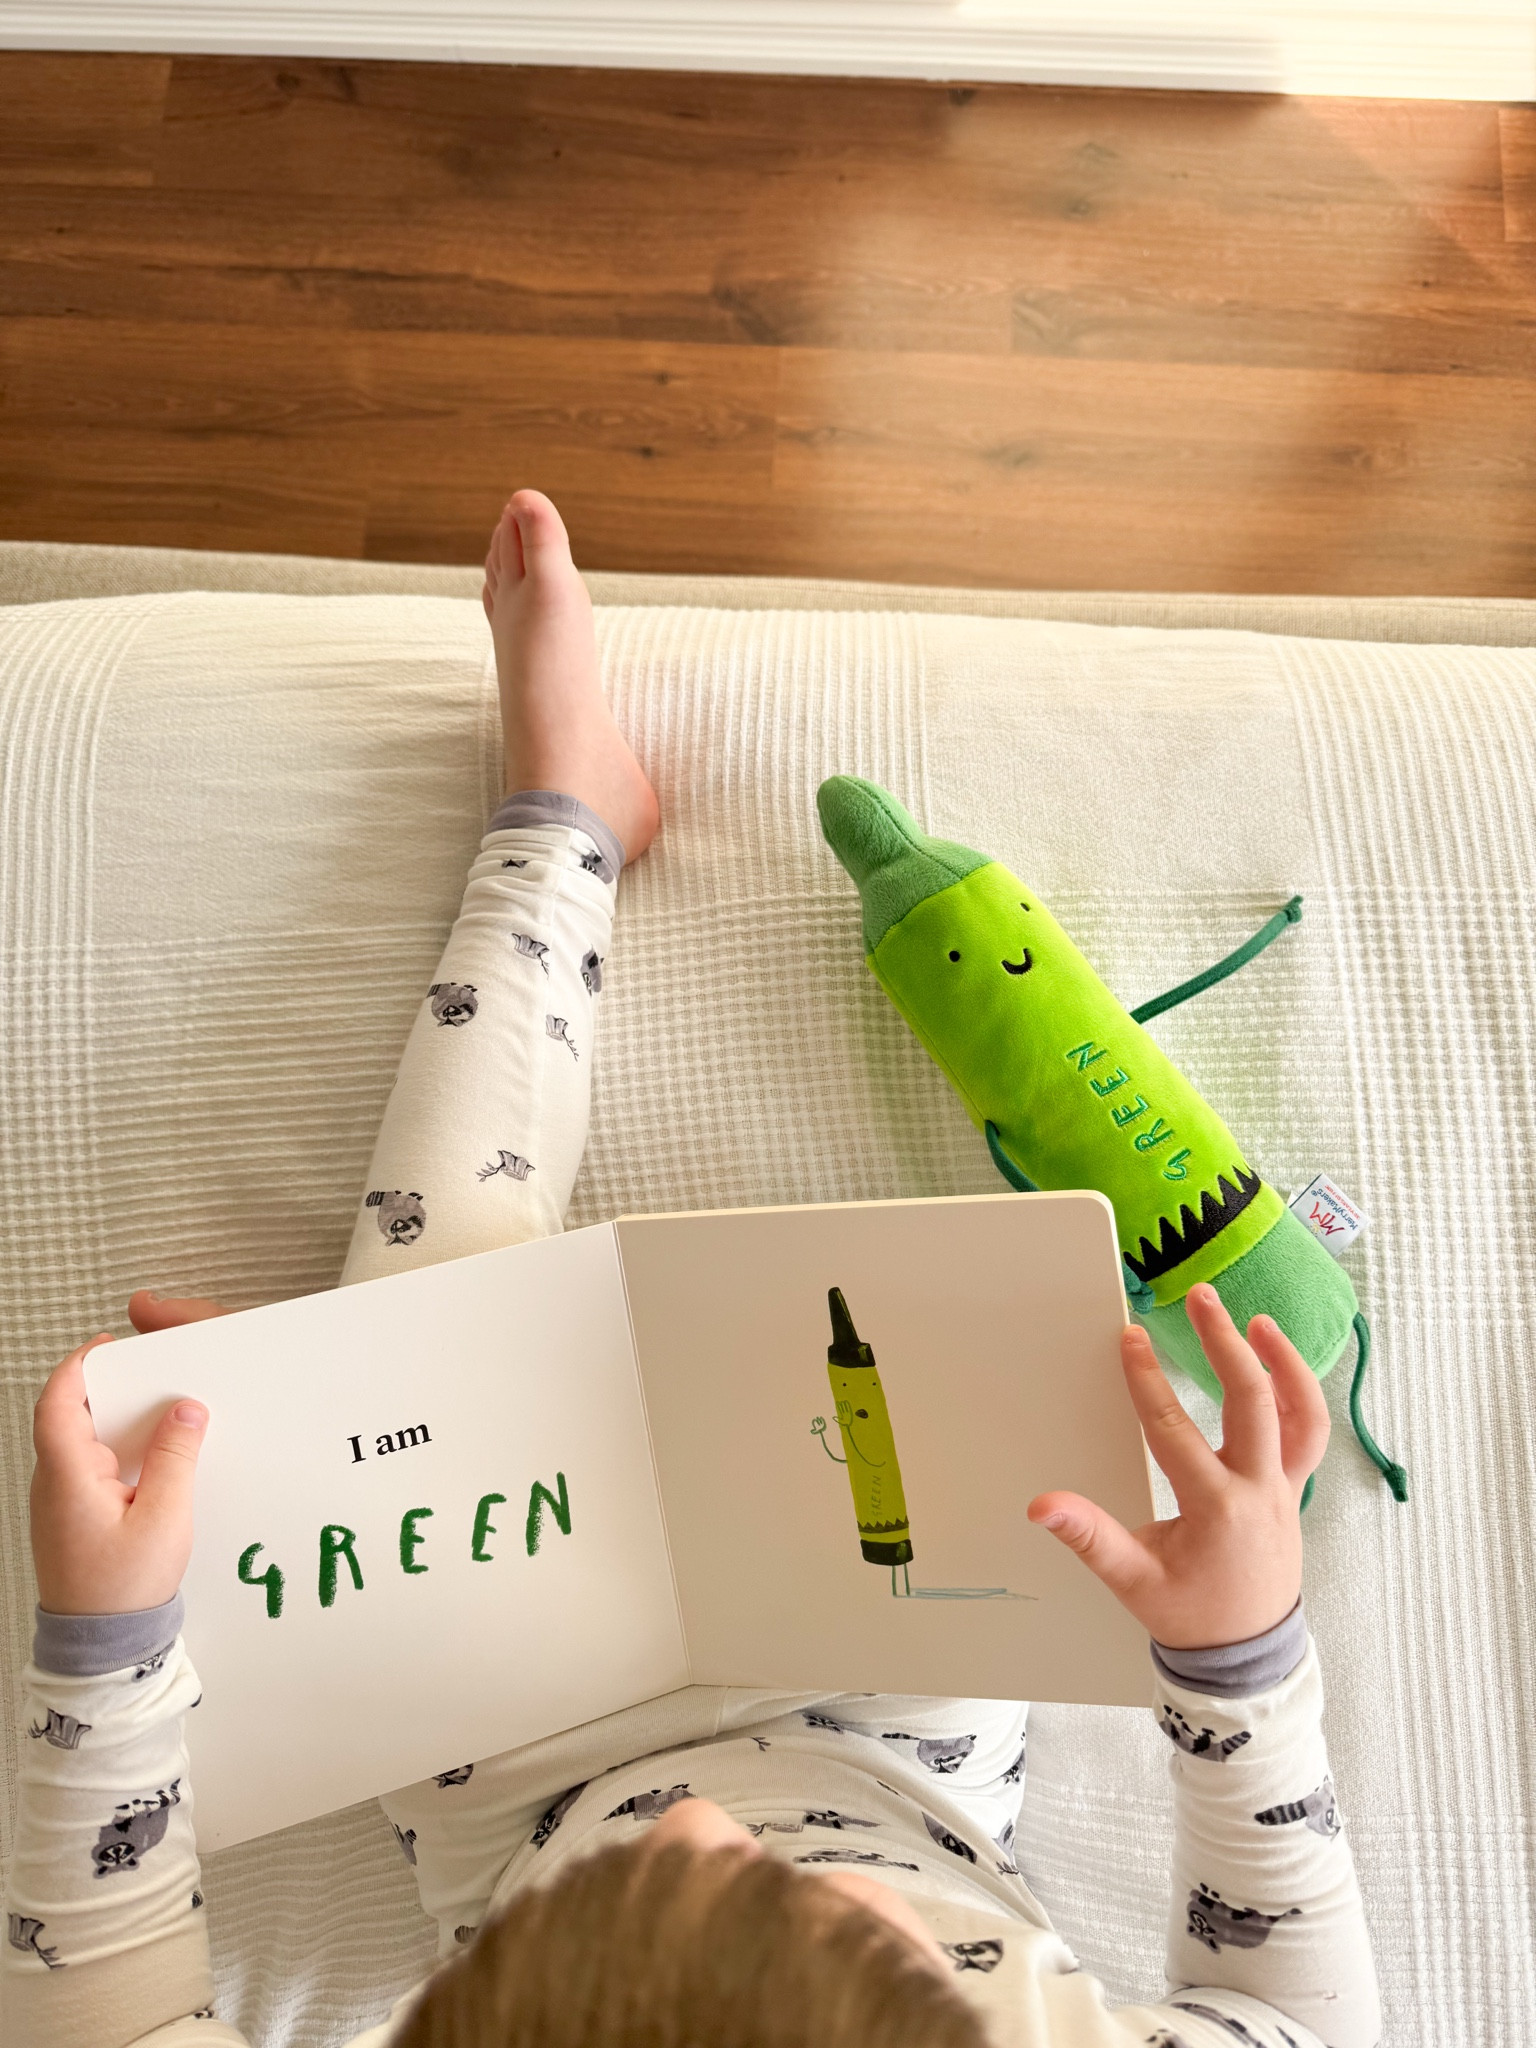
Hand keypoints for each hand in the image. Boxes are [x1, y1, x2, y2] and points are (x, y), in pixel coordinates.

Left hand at [30, 1292, 231, 1615]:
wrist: (102, 1648)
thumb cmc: (123, 1591)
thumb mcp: (164, 1517)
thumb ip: (175, 1457)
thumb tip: (186, 1409)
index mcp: (68, 1477)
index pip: (57, 1403)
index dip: (78, 1366)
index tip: (108, 1345)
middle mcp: (53, 1486)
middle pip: (68, 1418)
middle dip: (105, 1389)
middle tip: (145, 1374)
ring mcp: (58, 1504)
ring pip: (79, 1444)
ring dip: (112, 1423)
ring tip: (156, 1414)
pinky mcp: (71, 1520)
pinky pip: (88, 1469)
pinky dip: (115, 1451)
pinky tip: (149, 1460)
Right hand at [1027, 1282, 1328, 1649]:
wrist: (1247, 1656)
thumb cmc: (1191, 1617)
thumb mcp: (1134, 1580)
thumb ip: (1089, 1537)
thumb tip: (1043, 1505)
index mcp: (1216, 1508)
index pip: (1175, 1430)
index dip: (1148, 1380)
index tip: (1130, 1338)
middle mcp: (1259, 1491)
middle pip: (1253, 1401)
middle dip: (1226, 1344)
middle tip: (1202, 1299)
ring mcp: (1284, 1490)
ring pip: (1300, 1416)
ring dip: (1283, 1363)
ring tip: (1258, 1321)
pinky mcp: (1293, 1492)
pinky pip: (1307, 1436)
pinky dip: (1298, 1396)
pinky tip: (1279, 1366)